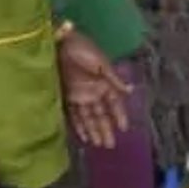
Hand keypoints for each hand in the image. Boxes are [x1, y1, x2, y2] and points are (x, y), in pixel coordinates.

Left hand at [57, 31, 131, 149]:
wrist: (58, 42)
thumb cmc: (81, 48)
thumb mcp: (101, 62)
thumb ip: (114, 78)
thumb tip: (130, 90)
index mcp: (104, 83)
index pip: (114, 104)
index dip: (119, 116)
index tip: (124, 129)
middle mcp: (93, 91)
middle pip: (101, 114)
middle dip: (106, 129)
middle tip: (110, 145)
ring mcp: (79, 95)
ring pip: (88, 117)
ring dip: (93, 131)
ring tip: (99, 145)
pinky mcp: (65, 95)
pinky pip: (73, 114)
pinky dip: (78, 126)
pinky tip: (83, 136)